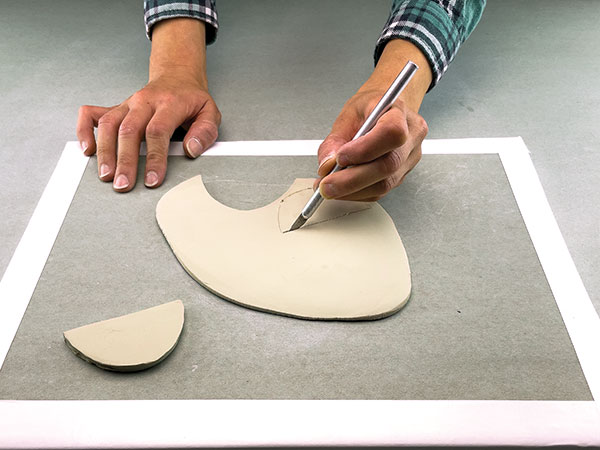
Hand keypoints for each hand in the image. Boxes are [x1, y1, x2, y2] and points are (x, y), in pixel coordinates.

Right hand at [77, 73, 219, 191]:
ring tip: (105, 176)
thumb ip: (205, 132)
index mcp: (169, 103)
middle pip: (129, 130)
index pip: (157, 131)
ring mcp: (128, 104)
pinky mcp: (117, 107)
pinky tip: (87, 150)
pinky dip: (85, 131)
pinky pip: (93, 114)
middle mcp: (144, 101)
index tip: (152, 179)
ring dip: (105, 152)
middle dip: (125, 160)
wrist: (178, 77)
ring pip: (109, 125)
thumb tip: (191, 150)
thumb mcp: (210, 112)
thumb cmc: (192, 100)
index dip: (154, 157)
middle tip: (123, 185)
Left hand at [315, 89, 427, 200]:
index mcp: (399, 113)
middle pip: (388, 165)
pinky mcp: (402, 174)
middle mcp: (412, 137)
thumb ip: (335, 140)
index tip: (340, 157)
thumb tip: (327, 166)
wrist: (386, 109)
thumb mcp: (348, 114)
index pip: (391, 133)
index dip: (365, 150)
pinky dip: (358, 193)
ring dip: (353, 190)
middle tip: (326, 185)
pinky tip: (343, 188)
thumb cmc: (370, 107)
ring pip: (385, 184)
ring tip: (329, 187)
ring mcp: (410, 158)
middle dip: (352, 180)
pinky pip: (381, 191)